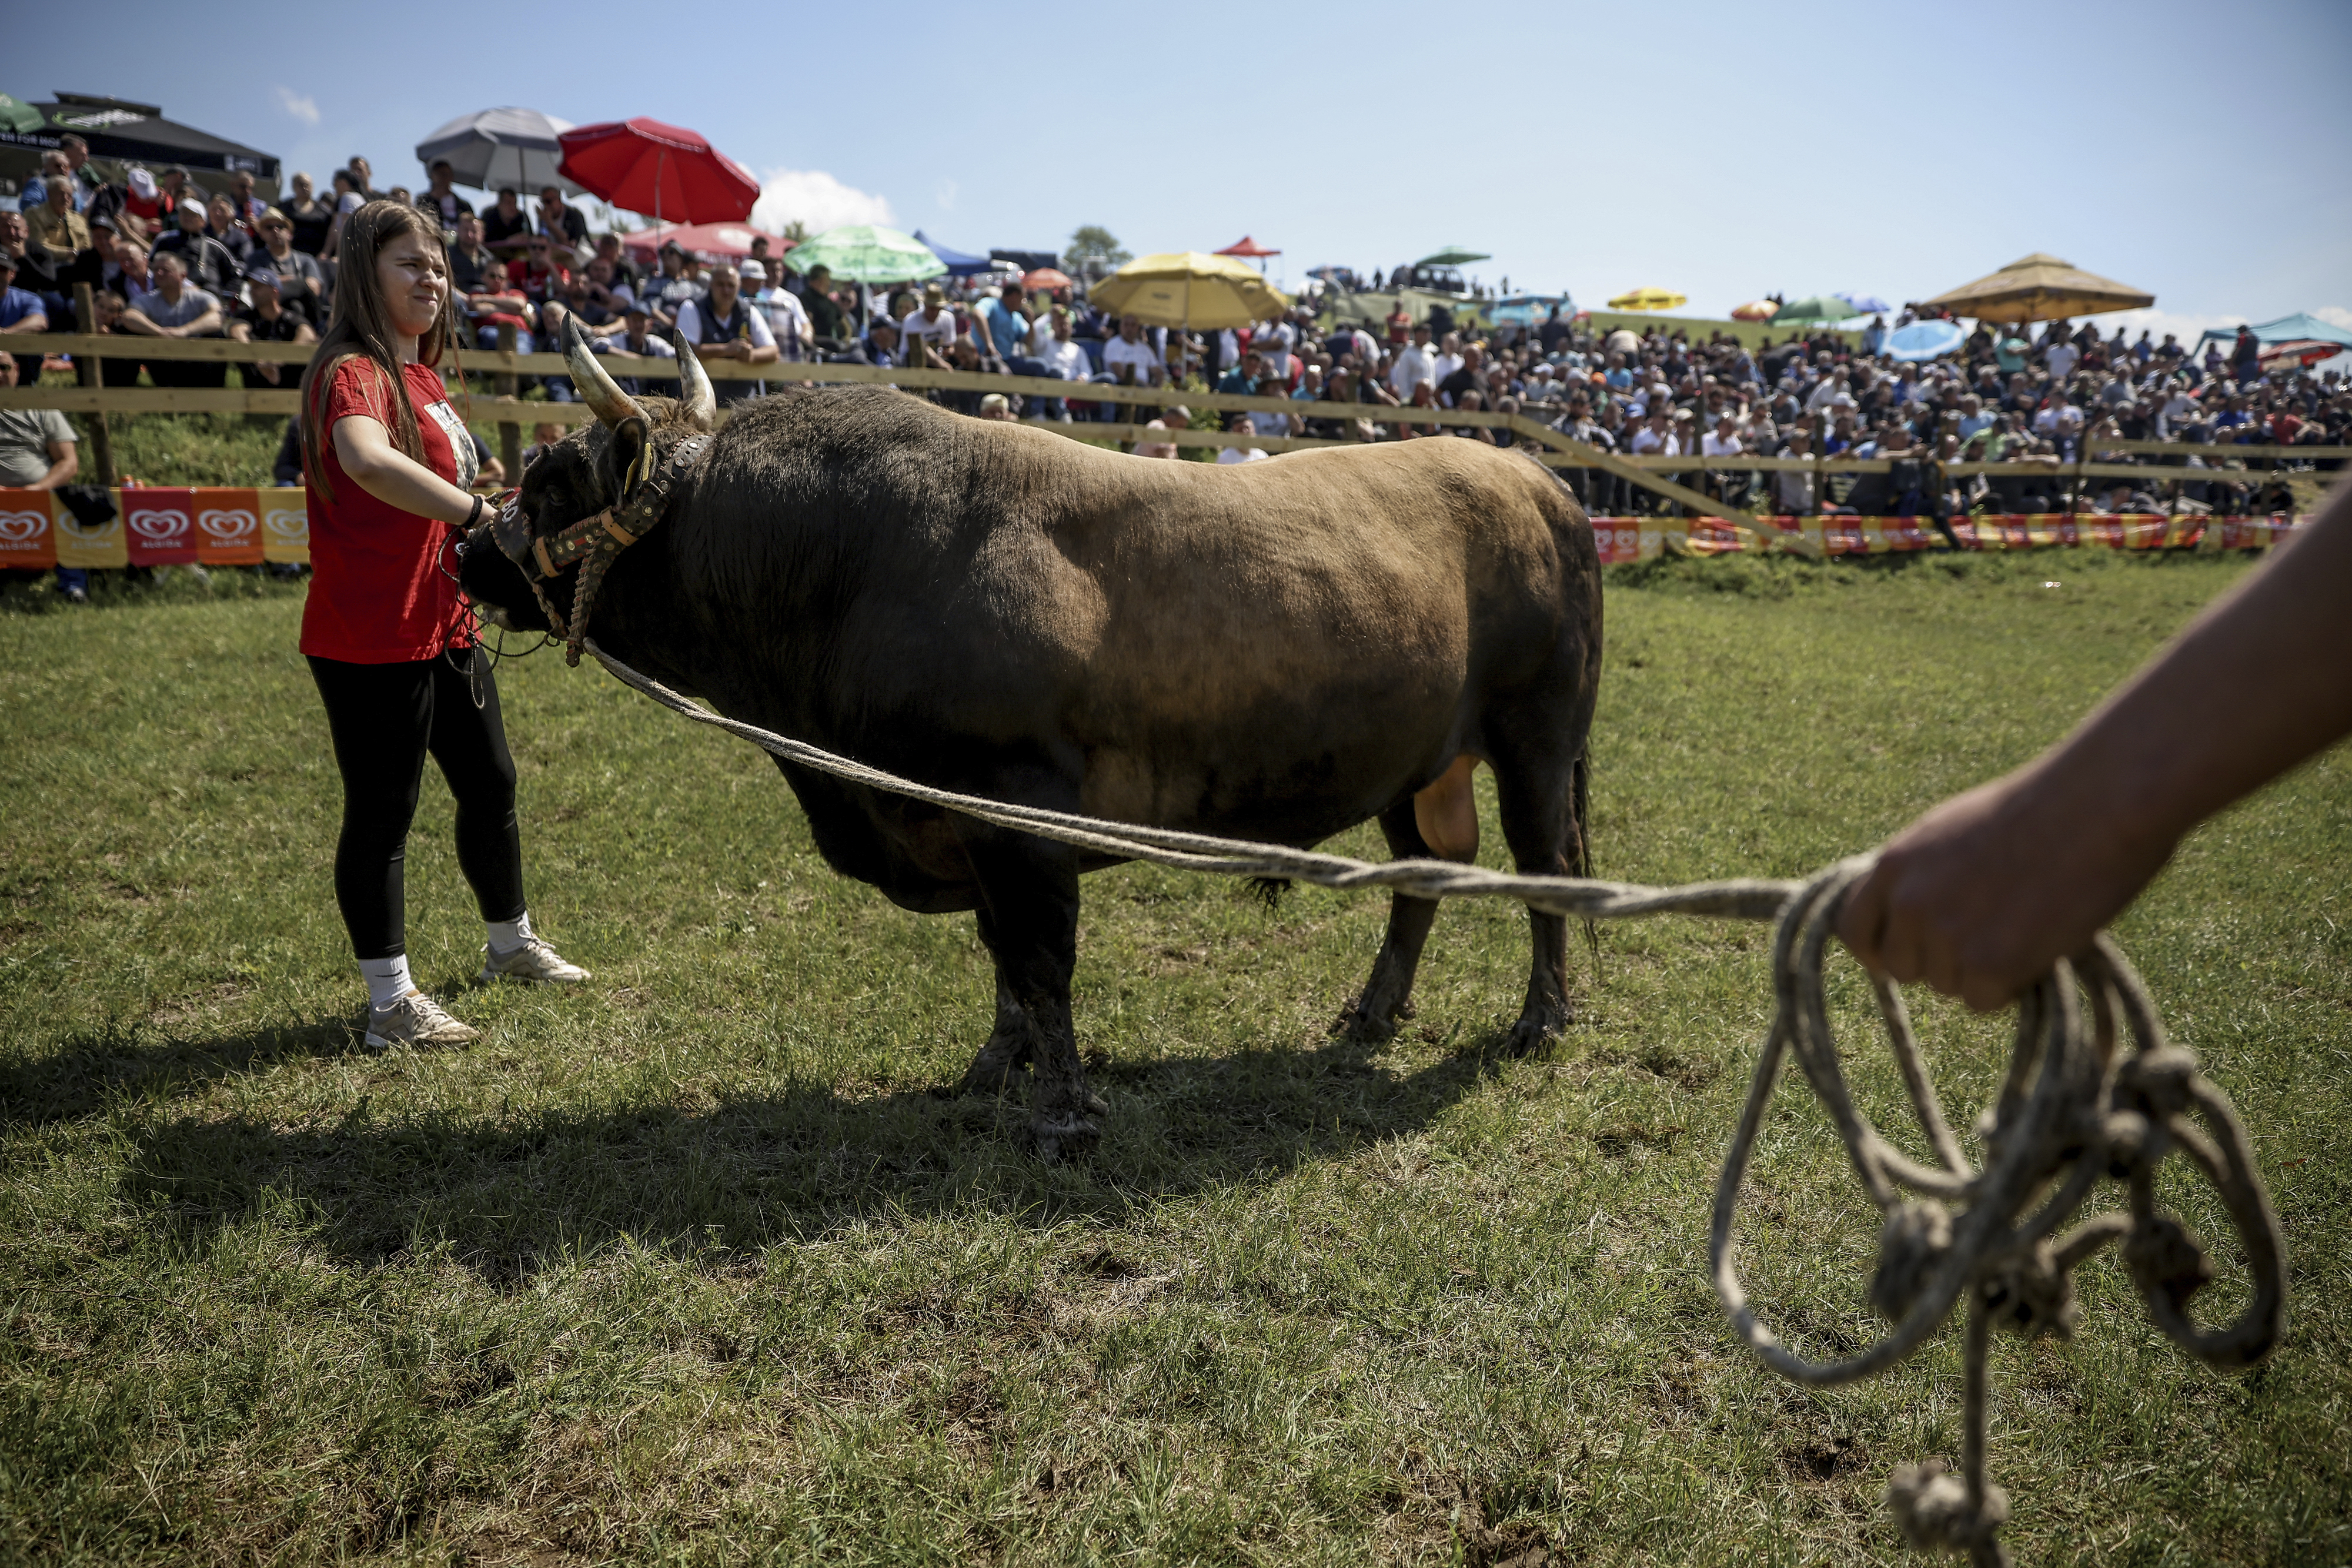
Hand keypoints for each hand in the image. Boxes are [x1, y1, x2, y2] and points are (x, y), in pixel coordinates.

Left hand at [1836, 767, 2174, 1011]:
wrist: (2097, 806)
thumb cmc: (2038, 811)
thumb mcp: (1951, 832)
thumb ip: (1919, 875)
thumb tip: (1904, 915)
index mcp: (1894, 864)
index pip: (1852, 930)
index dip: (1879, 950)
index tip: (1903, 957)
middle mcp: (1909, 902)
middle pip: (1902, 968)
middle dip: (1939, 963)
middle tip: (1989, 936)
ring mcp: (1946, 936)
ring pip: (1948, 986)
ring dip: (1981, 972)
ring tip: (2024, 925)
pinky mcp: (1989, 965)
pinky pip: (1984, 1001)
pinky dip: (2012, 986)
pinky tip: (2039, 945)